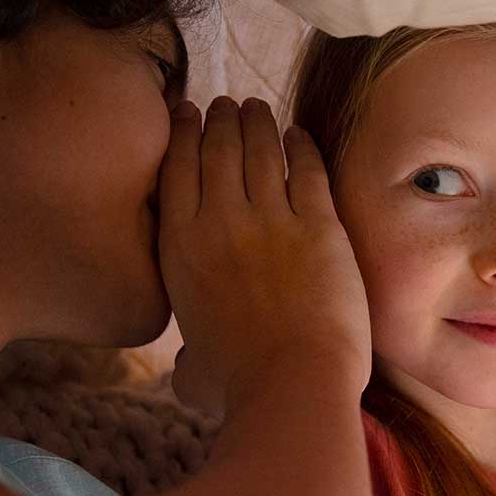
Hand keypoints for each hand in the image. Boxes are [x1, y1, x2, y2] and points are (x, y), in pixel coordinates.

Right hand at [158, 96, 371, 415]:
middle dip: (220, 120)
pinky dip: (302, 145)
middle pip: (217, 148)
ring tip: (257, 110)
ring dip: (257, 122)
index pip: (175, 169)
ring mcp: (271, 220)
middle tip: (227, 107)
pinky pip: (307, 170)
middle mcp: (218, 222)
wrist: (294, 386)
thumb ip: (185, 357)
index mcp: (179, 249)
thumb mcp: (192, 370)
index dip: (182, 134)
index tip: (188, 115)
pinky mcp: (319, 227)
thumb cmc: (240, 388)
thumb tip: (187, 368)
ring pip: (260, 149)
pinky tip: (300, 135)